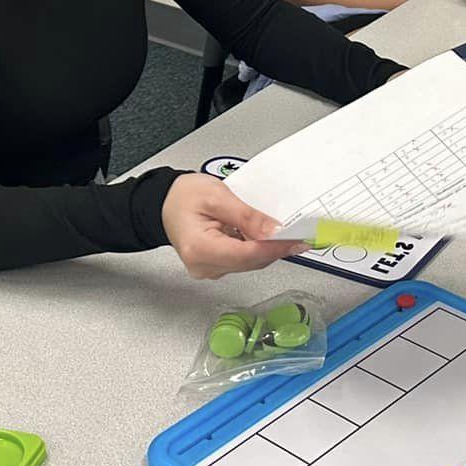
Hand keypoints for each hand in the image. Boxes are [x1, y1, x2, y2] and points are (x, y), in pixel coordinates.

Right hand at [160, 174, 304, 281]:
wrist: (164, 203)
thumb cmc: (182, 197)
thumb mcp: (218, 196)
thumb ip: (247, 216)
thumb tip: (275, 231)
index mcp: (200, 249)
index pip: (248, 254)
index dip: (277, 247)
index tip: (298, 239)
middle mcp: (204, 266)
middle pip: (252, 261)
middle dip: (277, 247)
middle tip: (301, 233)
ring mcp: (210, 269)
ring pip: (250, 262)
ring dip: (268, 247)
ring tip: (284, 230)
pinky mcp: (217, 266)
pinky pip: (244, 260)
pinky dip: (257, 248)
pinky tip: (264, 234)